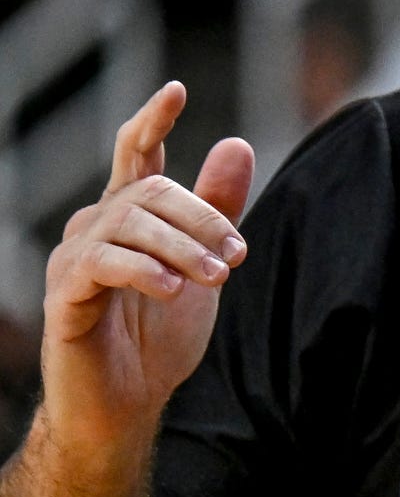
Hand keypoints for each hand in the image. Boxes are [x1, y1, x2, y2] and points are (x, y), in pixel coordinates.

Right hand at [41, 83, 254, 453]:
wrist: (125, 406)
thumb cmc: (157, 337)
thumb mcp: (203, 265)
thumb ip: (218, 209)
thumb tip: (237, 143)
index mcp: (128, 218)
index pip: (136, 156)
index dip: (152, 121)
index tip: (176, 90)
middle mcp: (93, 228)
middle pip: (149, 192)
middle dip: (202, 218)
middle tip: (238, 255)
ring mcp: (73, 261)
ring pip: (128, 223)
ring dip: (182, 247)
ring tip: (217, 277)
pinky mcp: (64, 297)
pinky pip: (100, 265)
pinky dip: (143, 271)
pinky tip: (173, 289)